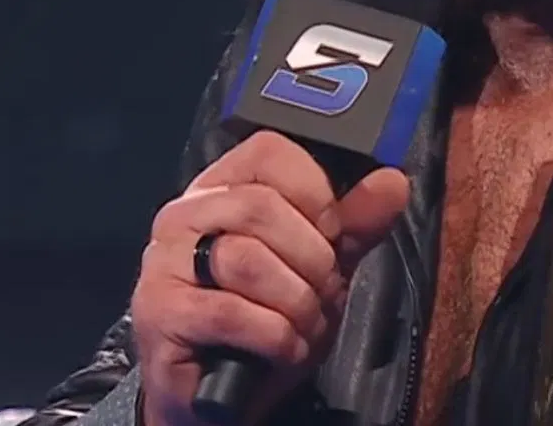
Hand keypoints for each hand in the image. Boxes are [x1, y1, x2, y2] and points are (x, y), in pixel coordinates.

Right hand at [130, 132, 409, 425]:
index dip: (313, 189)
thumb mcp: (320, 268)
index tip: (333, 231)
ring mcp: (164, 264)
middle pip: (261, 207)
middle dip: (312, 258)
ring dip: (296, 302)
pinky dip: (275, 337)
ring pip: (247, 260)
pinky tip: (282, 349)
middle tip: (322, 292)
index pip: (268, 152)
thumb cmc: (266, 324)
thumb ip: (354, 225)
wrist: (221, 401)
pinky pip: (232, 313)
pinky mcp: (160, 313)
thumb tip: (392, 182)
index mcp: (223, 190)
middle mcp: (185, 216)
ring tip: (302, 325)